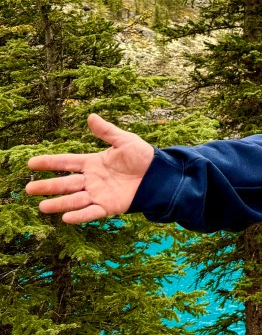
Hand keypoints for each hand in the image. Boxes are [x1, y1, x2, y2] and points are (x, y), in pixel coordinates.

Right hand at [26, 114, 154, 223]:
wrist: (160, 175)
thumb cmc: (142, 157)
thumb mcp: (125, 141)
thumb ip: (107, 132)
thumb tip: (90, 117)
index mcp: (92, 163)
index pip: (66, 162)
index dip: (49, 162)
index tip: (30, 163)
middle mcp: (91, 180)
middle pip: (65, 183)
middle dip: (47, 186)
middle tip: (29, 188)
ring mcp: (98, 194)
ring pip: (74, 200)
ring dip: (59, 203)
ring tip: (42, 207)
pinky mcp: (109, 206)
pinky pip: (91, 212)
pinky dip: (79, 215)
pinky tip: (66, 217)